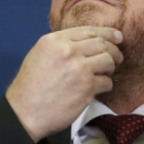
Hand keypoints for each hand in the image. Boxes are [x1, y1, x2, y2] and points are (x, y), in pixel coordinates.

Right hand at [6, 26, 122, 141]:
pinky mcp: (87, 87)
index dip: (107, 33)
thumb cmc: (30, 87)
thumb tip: (86, 43)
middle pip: (102, 44)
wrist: (25, 112)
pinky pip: (107, 82)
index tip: (117, 37)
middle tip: (117, 58)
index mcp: (55, 41)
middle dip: (114, 51)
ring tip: (106, 74)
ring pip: (108, 60)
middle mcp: (68, 51)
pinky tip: (98, 89)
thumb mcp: (40, 55)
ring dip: (111, 68)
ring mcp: (79, 68)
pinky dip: (106, 85)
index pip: (88, 31)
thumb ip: (61, 46)